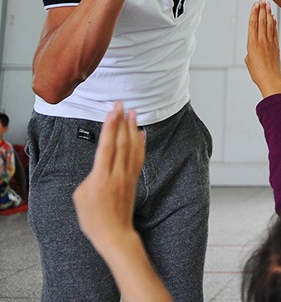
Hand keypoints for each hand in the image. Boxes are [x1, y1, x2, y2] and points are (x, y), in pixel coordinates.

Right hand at [73, 102, 145, 255]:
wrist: (114, 233)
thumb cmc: (93, 219)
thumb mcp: (80, 196)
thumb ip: (90, 175)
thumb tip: (100, 165)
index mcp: (100, 177)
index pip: (107, 145)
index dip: (110, 126)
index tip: (113, 110)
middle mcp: (116, 174)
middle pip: (121, 142)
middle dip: (121, 121)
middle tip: (122, 104)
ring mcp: (127, 176)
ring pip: (132, 148)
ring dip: (132, 128)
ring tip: (133, 113)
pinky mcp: (133, 180)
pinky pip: (138, 157)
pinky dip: (140, 143)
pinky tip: (141, 134)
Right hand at [245, 0, 280, 97]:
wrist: (271, 80)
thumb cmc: (258, 73)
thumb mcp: (249, 60)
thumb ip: (251, 50)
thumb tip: (254, 46)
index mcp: (252, 44)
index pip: (253, 24)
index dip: (254, 13)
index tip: (255, 4)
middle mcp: (261, 41)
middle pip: (261, 21)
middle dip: (262, 9)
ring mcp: (270, 43)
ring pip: (268, 25)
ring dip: (268, 13)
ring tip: (268, 4)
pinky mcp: (276, 46)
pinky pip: (274, 32)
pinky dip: (273, 23)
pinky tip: (273, 17)